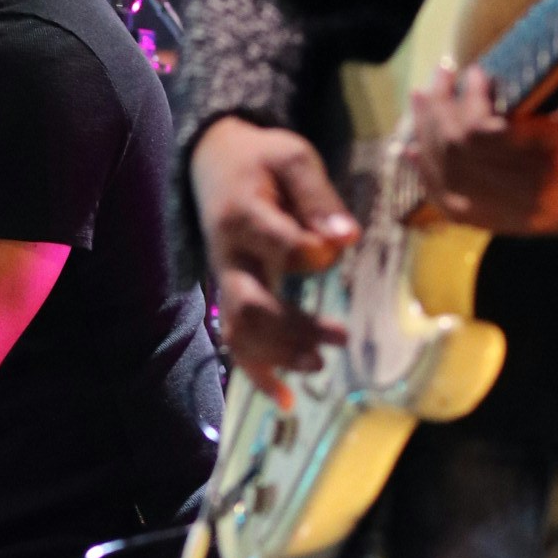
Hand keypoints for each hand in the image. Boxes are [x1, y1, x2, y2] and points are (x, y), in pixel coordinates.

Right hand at [190, 117, 359, 400]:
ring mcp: (226, 279)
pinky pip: (237, 340)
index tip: (340, 246)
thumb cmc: (262, 160)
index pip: (277, 243)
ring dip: (279, 354)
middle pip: (251, 305)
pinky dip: (258, 372)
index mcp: (244, 216)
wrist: (212, 161)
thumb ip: (317, 196)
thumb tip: (345, 239)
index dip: (308, 252)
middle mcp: (228, 256)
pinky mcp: (230, 295)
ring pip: (241, 330)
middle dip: (292, 328)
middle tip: (338, 338)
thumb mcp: (293, 158)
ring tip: (319, 365)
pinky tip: (287, 399)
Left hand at [409, 45, 557, 233]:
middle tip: (439, 75)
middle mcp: (532, 195)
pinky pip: (453, 208)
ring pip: (447, 182)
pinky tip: (413, 151)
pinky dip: (428, 177)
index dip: (470, 100)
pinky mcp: (508, 225)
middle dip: (439, 110)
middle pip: (457, 155)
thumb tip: (533, 21)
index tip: (477, 71)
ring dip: (427, 137)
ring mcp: (517, 216)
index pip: (485, 134)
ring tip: (423, 100)